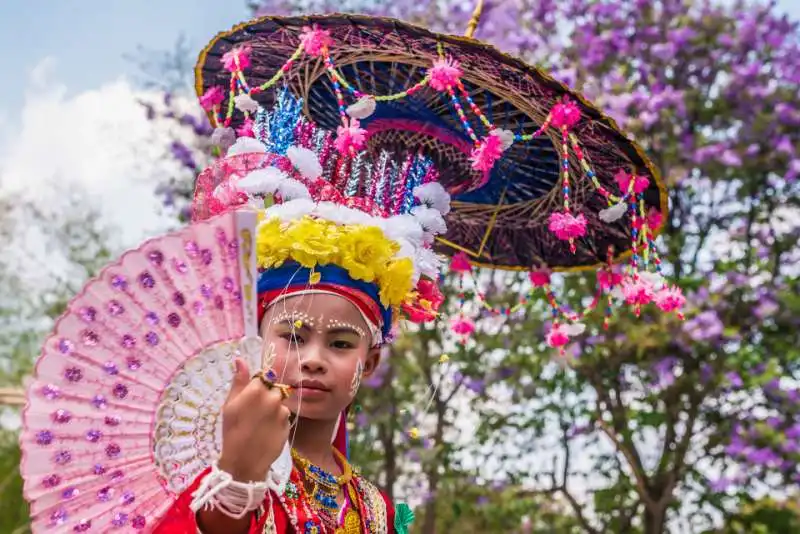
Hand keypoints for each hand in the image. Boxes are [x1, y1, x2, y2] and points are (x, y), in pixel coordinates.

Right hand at [217, 358, 290, 482]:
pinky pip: (284, 415)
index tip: (250, 397)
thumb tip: (240, 360)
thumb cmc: (232, 431)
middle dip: (266, 396)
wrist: (245, 461)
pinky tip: (267, 430)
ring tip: (260, 424)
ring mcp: (283, 410)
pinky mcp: (288, 423)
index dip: (256, 386)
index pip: (263, 377)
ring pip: (279, 402)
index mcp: (256, 389)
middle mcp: (273, 396)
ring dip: (273, 408)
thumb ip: (239, 381)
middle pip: (273, 388)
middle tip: (254, 412)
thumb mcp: (230, 405)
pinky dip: (277, 420)